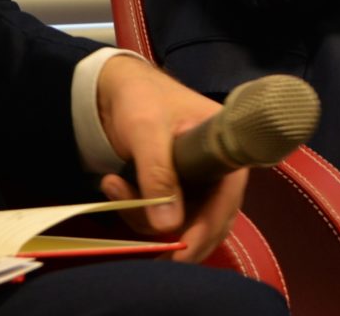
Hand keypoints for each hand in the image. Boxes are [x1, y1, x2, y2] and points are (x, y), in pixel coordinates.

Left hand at [93, 55, 247, 263]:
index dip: (206, 231)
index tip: (181, 252)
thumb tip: (169, 227)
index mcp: (225, 152)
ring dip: (143, 215)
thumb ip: (158, 174)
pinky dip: (136, 210)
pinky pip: (161, 217)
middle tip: (141, 241)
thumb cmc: (140, 98)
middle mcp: (218, 172)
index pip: (226, 203)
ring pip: (180, 223)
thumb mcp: (147, 131)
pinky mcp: (175, 190)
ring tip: (113, 185)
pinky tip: (114, 184)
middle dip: (169, 231)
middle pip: (206, 221)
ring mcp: (197, 183)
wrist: (115, 87)